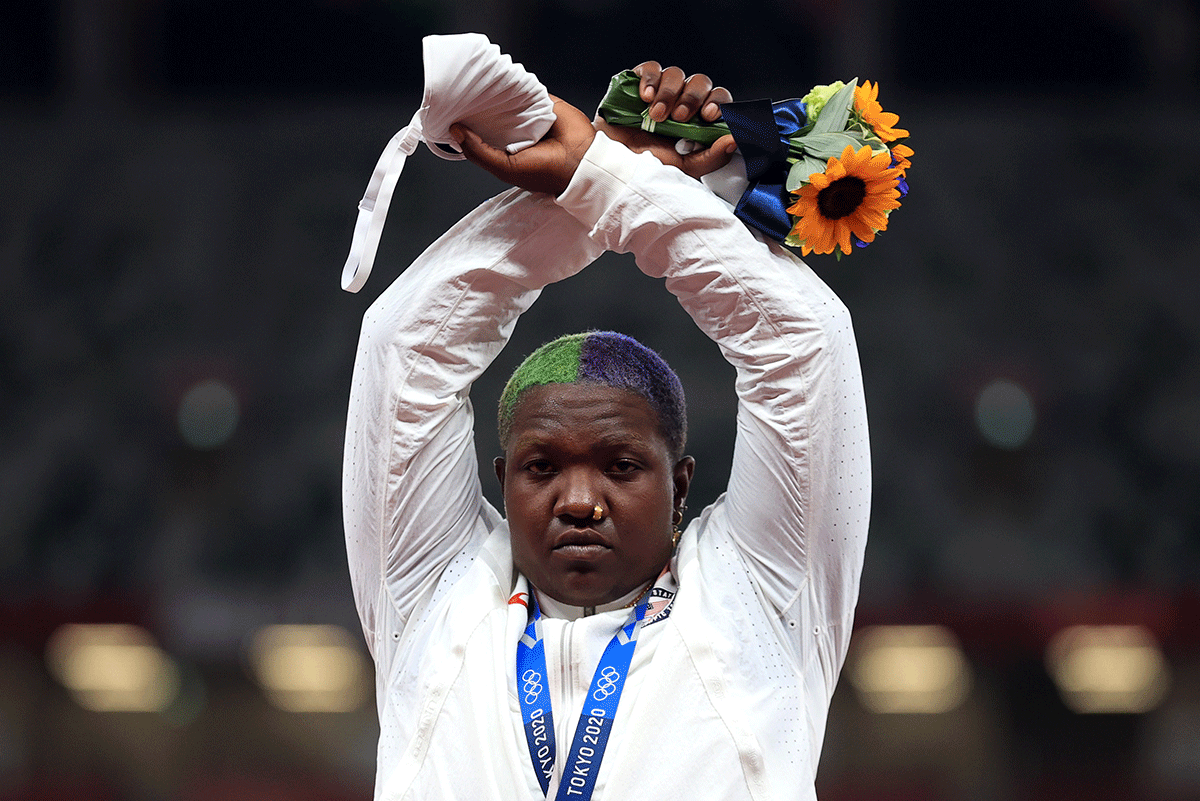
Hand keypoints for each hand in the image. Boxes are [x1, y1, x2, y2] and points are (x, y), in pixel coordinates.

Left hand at [450, 96, 595, 195]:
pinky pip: (526, 90)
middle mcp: (516, 131)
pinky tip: (501, 80)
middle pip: (491, 113)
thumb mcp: (503, 167)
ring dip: (495, 93)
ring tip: (477, 84)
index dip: (467, 123)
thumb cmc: (543, 171)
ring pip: (507, 99)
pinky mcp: (544, 102)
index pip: (481, 132)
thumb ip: (478, 151)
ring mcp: (530, 115)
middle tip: (460, 93)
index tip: (452, 111)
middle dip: (477, 106)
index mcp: (505, 148)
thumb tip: (455, 130)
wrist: (580, 162)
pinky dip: (516, 85)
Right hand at [592, 62, 736, 179]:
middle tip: (679, 118)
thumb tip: (734, 141)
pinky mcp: (637, 82)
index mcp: (696, 121)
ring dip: (669, 93)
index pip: (717, 101)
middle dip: (692, 98)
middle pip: (700, 83)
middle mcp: (680, 103)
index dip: (718, 103)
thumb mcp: (682, 169)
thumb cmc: (643, 168)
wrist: (608, 166)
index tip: (709, 116)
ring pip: (677, 74)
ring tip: (655, 116)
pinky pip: (651, 68)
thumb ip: (710, 157)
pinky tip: (644, 97)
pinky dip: (650, 79)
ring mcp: (659, 91)